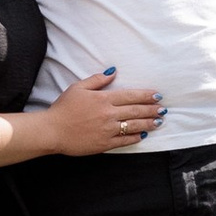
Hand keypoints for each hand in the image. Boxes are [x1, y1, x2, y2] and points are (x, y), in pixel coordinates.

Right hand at [47, 69, 166, 157]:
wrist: (52, 131)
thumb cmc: (63, 108)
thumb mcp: (78, 88)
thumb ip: (97, 80)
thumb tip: (113, 71)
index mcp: (103, 99)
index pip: (130, 96)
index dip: (146, 95)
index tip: (157, 95)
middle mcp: (108, 114)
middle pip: (135, 111)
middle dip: (151, 109)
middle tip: (163, 109)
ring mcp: (107, 130)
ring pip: (133, 126)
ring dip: (148, 123)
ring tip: (158, 121)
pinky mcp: (104, 144)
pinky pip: (124, 141)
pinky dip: (135, 138)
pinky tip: (142, 135)